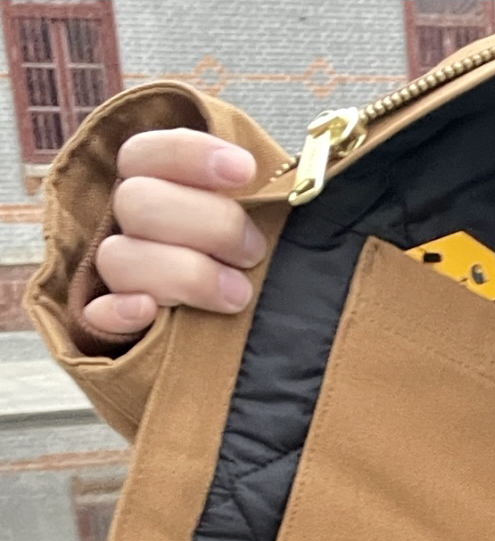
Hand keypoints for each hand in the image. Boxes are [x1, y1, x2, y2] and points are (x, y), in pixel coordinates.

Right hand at [81, 128, 266, 339]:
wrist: (263, 338)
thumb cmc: (260, 262)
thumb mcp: (264, 217)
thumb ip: (263, 191)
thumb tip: (303, 172)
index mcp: (156, 186)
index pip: (146, 152)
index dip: (191, 155)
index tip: (245, 171)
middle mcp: (131, 226)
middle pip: (137, 203)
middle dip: (208, 225)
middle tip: (254, 252)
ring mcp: (120, 276)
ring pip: (119, 258)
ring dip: (185, 274)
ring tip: (238, 295)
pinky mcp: (114, 327)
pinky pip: (96, 315)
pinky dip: (119, 312)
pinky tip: (150, 311)